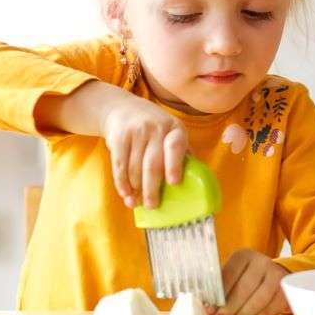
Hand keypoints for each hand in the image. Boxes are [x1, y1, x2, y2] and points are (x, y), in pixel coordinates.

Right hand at [99, 92, 187, 209]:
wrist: (123, 109)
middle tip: (152, 205)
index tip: (174, 183)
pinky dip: (122, 182)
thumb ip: (182, 153)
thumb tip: (195, 181)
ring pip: (135, 168)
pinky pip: (120, 165)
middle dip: (151, 189)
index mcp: (175, 129)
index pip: (175, 146)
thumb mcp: (171, 132)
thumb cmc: (155, 128)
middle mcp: (156, 128)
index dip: (174, 165)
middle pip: (152, 164)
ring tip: (136, 202)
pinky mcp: (119, 137)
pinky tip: (125, 193)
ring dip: (135, 189)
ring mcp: (136, 132)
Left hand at [213, 249, 288, 314]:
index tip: (211, 310)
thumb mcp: (231, 277)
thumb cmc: (246, 279)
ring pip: (258, 302)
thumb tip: (208, 309)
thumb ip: (218, 290)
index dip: (218, 296)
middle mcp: (262, 262)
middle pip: (244, 289)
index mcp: (244, 256)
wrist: (274, 277)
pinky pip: (269, 310)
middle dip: (230, 309)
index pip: (228, 276)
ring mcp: (276, 276)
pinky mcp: (285, 292)